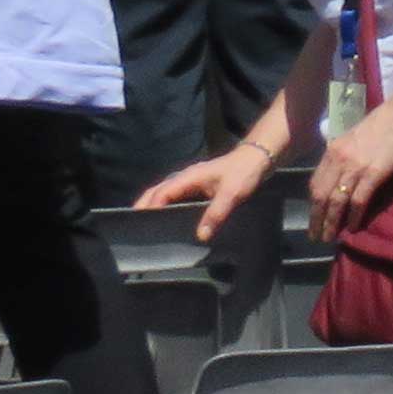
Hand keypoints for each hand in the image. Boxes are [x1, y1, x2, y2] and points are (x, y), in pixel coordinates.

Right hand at [142, 145, 268, 241]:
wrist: (260, 157)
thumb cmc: (244, 172)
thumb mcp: (231, 193)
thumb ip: (216, 213)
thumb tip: (201, 236)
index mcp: (189, 177)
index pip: (161, 193)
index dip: (149, 207)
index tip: (138, 223)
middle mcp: (186, 178)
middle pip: (157, 191)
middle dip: (143, 205)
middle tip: (132, 226)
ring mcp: (192, 182)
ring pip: (166, 193)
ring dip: (154, 206)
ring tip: (146, 226)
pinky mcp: (200, 187)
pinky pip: (177, 197)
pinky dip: (167, 206)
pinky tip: (170, 219)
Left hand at [306, 101, 392, 241]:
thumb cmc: (380, 124)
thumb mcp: (351, 138)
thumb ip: (340, 157)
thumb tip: (336, 177)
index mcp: (332, 152)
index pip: (315, 184)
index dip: (313, 204)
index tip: (313, 217)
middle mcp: (339, 161)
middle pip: (322, 196)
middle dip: (317, 219)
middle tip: (316, 236)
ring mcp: (355, 168)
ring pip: (337, 202)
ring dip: (332, 223)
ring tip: (330, 237)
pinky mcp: (373, 175)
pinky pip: (358, 201)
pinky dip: (354, 216)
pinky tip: (352, 227)